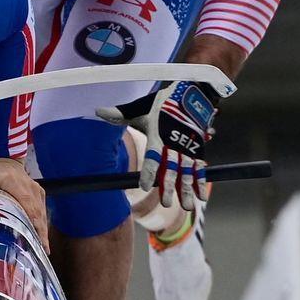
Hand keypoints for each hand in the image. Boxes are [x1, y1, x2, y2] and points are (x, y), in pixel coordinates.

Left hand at [0, 158, 48, 247]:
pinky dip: (42, 224)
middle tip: (43, 252)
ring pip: (42, 213)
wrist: (5, 158)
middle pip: (37, 212)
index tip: (36, 238)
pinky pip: (42, 210)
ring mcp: (36, 190)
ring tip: (43, 250)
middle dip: (40, 233)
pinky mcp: (39, 193)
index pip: (27, 204)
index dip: (33, 222)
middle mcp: (29, 187)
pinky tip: (41, 238)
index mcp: (14, 183)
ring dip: (43, 231)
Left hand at [97, 81, 219, 209]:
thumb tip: (98, 111)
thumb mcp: (141, 107)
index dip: (149, 172)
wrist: (193, 94)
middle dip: (169, 186)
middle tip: (166, 204)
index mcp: (158, 136)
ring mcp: (188, 148)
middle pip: (171, 168)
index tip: (144, 186)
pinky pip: (200, 168)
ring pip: (187, 172)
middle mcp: (174, 144)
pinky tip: (201, 198)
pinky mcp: (198, 149)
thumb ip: (120, 113)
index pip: (152, 157)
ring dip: (187, 189)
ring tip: (188, 206)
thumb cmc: (163, 103)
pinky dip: (200, 182)